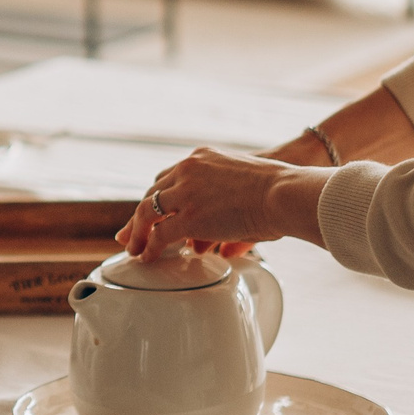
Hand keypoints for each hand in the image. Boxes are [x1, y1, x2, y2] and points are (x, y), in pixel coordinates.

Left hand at [116, 147, 329, 259]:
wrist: (283, 192)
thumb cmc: (278, 192)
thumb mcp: (247, 190)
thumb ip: (231, 213)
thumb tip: (227, 250)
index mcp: (201, 158)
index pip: (168, 177)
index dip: (157, 197)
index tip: (150, 211)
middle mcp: (188, 170)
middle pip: (153, 193)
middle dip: (141, 215)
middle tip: (130, 232)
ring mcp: (185, 193)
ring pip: (148, 212)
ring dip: (137, 232)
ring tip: (133, 248)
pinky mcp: (188, 217)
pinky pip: (159, 234)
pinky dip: (149, 247)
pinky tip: (147, 256)